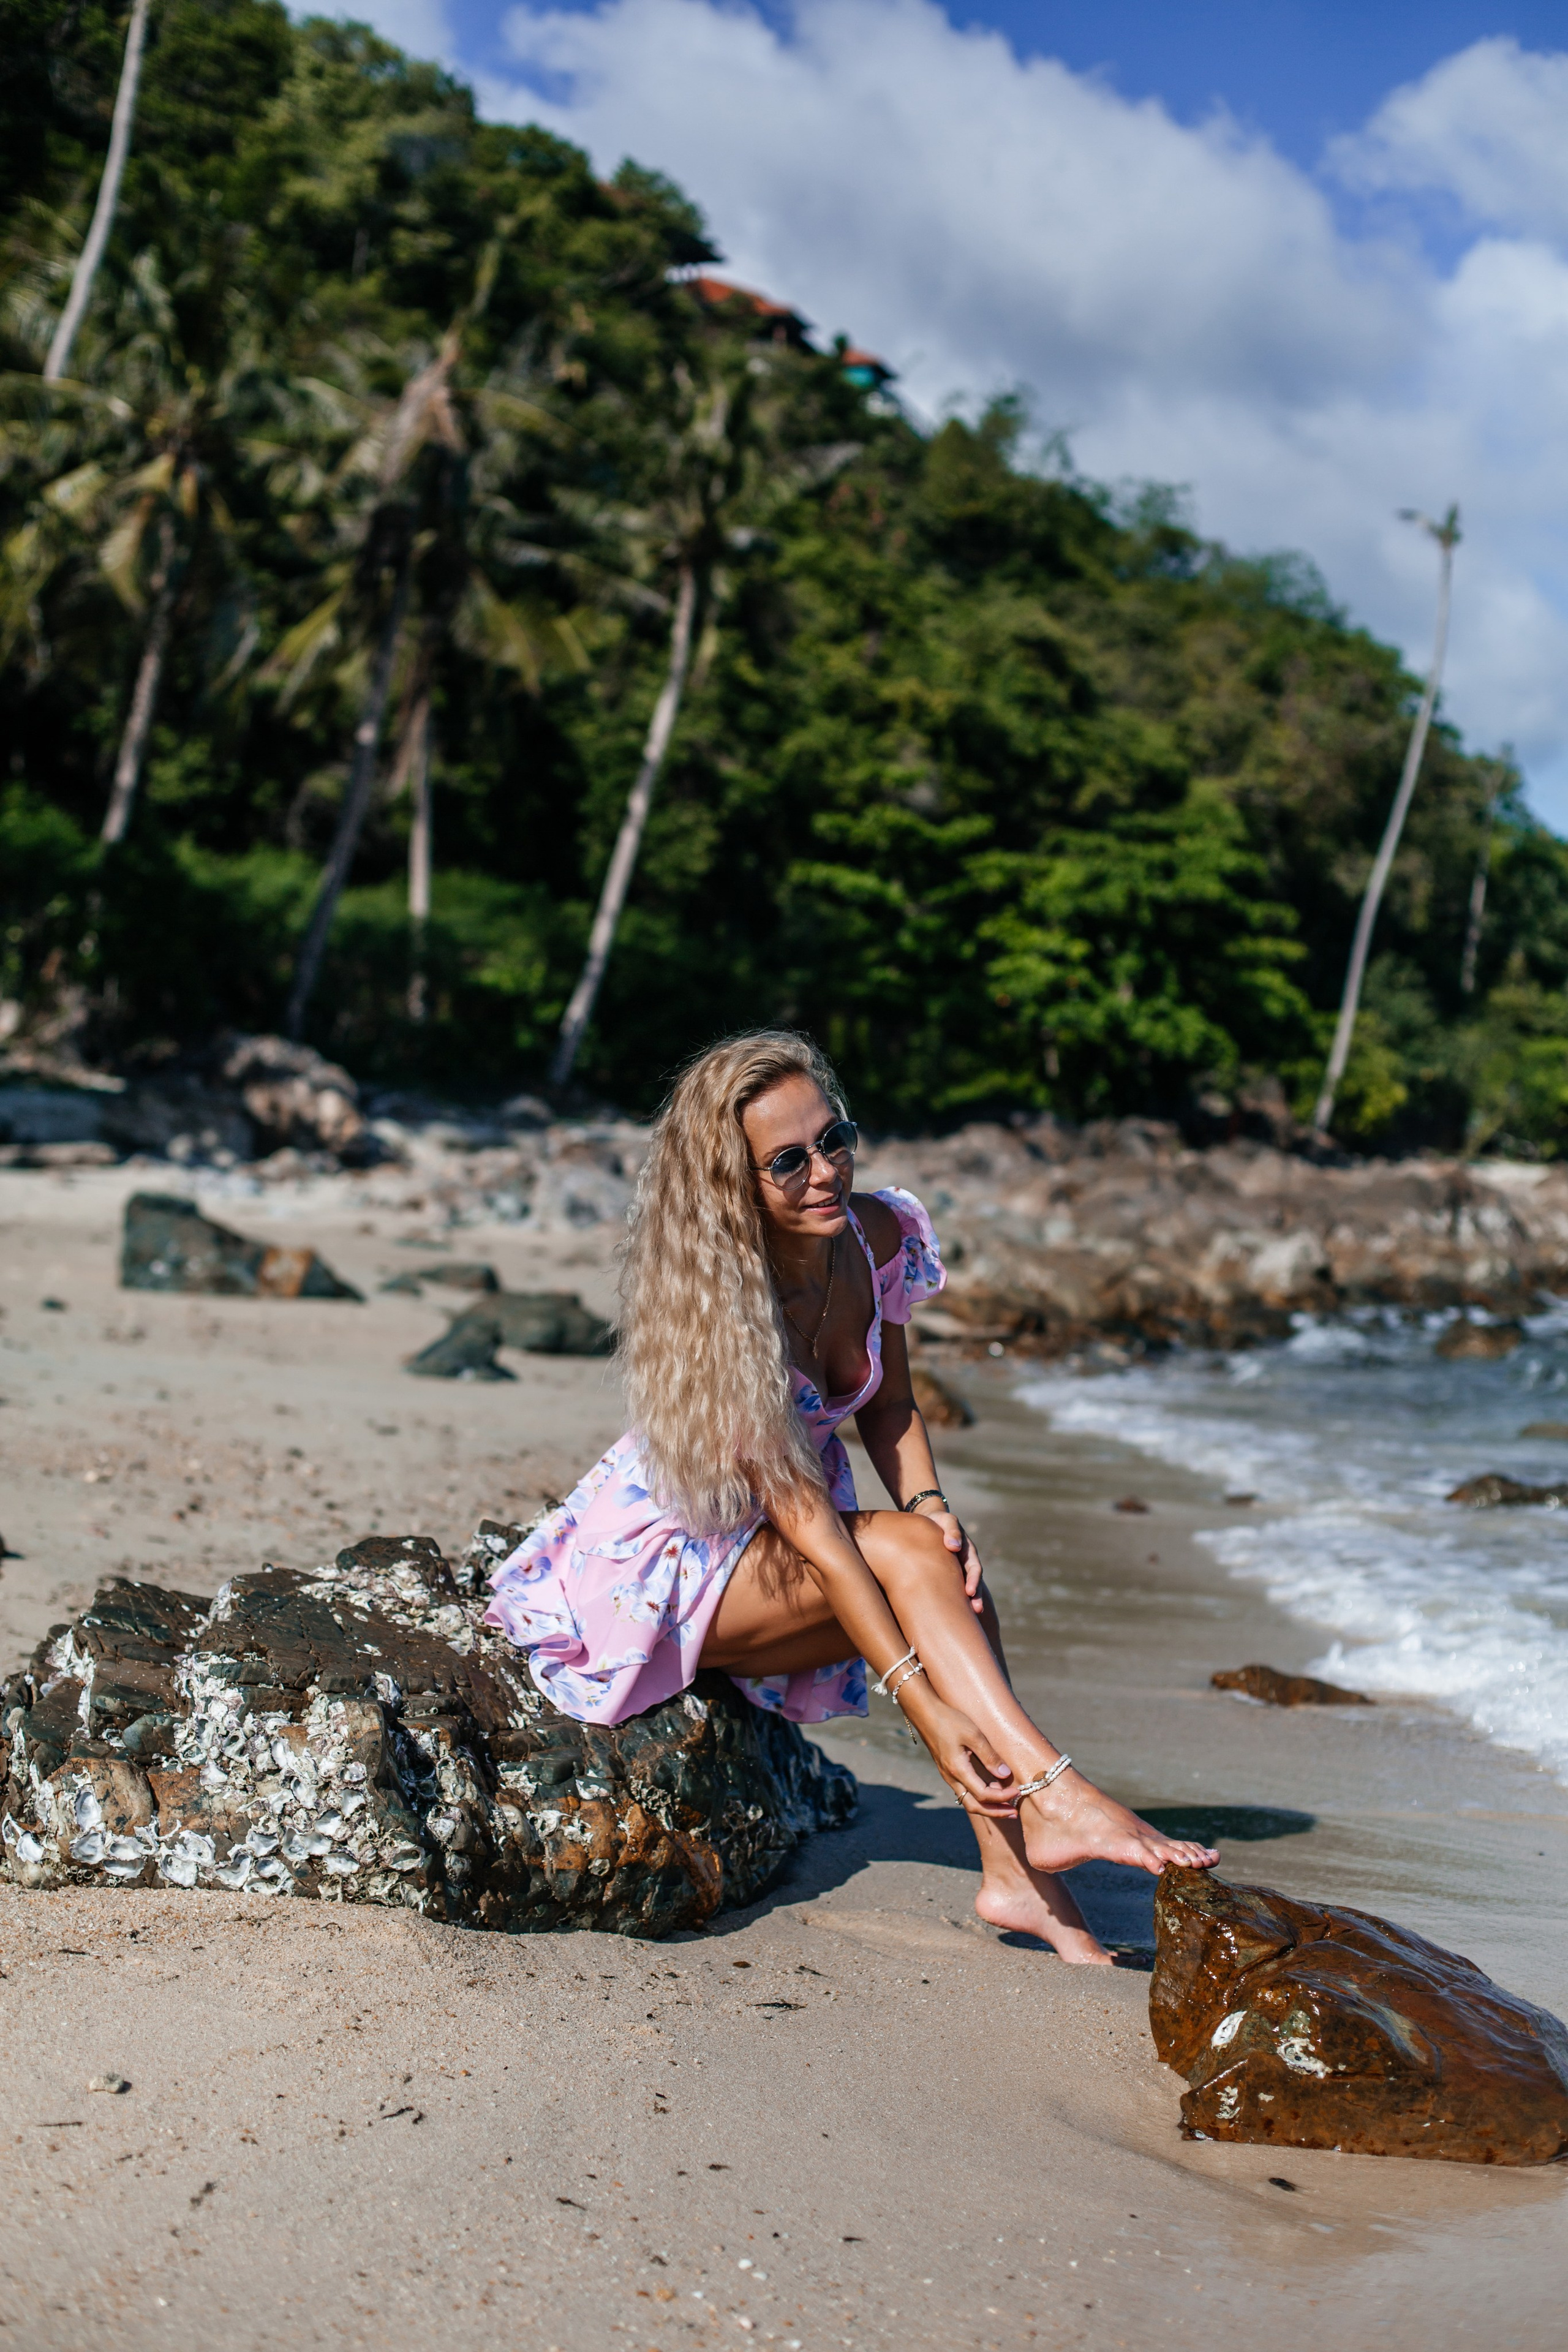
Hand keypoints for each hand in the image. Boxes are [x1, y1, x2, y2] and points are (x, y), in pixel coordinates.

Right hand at [901, 1687, 1014, 1813]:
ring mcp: (948, 1776)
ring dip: (987, 1807)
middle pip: (975, 1807)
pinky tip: (990, 1790)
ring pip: (968, 1801)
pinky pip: (964, 1792)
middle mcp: (951, 1778)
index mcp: (958, 1770)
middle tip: (1014, 1813)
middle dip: (995, 1812)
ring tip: (1005, 1806)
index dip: (1002, 1797)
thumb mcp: (973, 1735)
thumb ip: (989, 1756)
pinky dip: (979, 1797)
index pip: (984, 1795)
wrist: (925, 1714)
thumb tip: (1005, 1775)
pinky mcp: (947, 1771)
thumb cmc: (949, 1721)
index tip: (1017, 1792)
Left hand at [926, 1508, 983, 1612]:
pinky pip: (951, 1588)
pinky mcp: (945, 1574)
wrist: (929, 1521)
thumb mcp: (946, 1521)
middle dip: (976, 1596)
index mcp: (967, 1551)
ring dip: (967, 1601)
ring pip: (963, 1587)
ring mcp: (956, 1570)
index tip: (970, 1592)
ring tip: (969, 1616)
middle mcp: (964, 1563)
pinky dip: (954, 1599)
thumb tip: (954, 1546)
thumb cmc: (938, 1520)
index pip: (974, 1568)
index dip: (974, 1580)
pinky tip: (948, 1612)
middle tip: (976, 1610)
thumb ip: (951, 1531)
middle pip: (973, 1582)